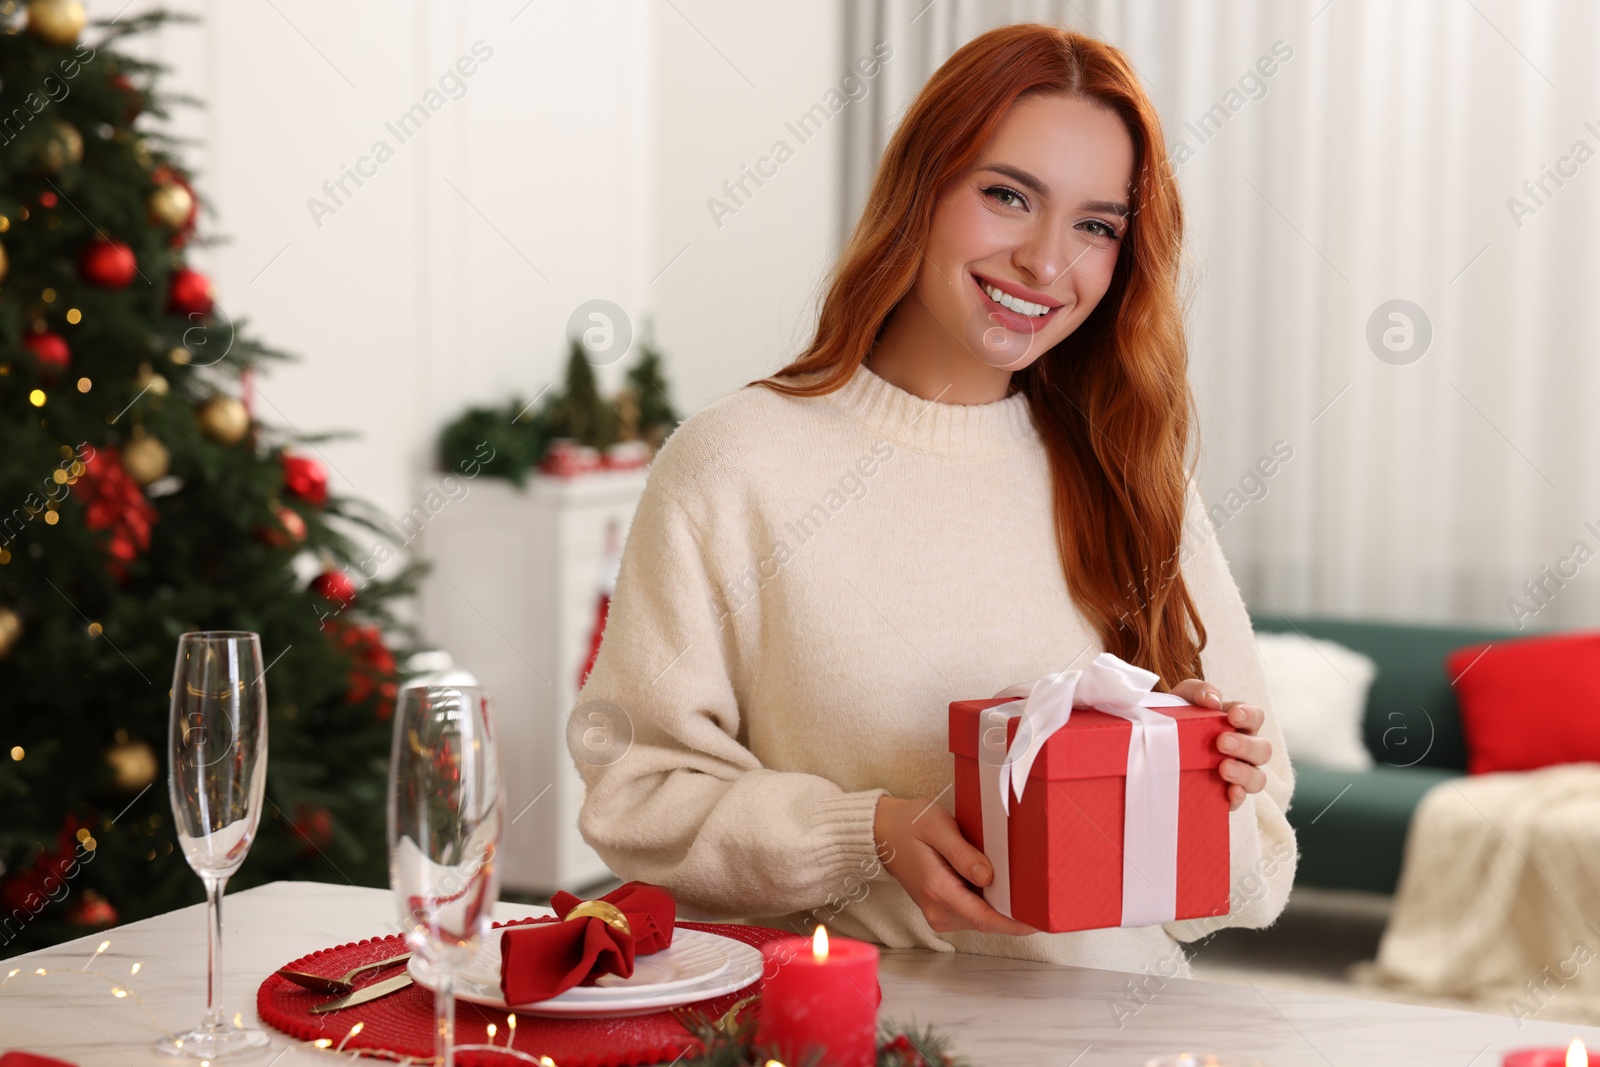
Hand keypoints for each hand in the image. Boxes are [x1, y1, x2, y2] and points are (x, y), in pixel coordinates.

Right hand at [872, 795, 1037, 936]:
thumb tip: (989, 877)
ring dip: (1003, 907)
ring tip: (1023, 885)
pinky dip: (990, 903)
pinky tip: (1000, 885)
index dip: (1015, 923)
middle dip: (1015, 912)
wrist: (883, 832)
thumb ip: (962, 853)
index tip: (1040, 920)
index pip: (985, 919)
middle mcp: (938, 910)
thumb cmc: (910, 824)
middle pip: (987, 921)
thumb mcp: (936, 826)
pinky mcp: (942, 911)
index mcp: (938, 890)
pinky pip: (974, 913)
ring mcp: (939, 914)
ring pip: (982, 919)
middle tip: (1042, 894)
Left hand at [1170, 679, 1270, 811]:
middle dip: (1245, 746)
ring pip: (1258, 778)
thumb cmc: (1175, 717)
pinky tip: (1230, 793)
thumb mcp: (1182, 698)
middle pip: (1263, 750)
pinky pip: (1240, 801)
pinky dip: (1238, 797)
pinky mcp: (1224, 796)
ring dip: (1245, 773)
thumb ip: (1198, 690)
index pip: (1256, 717)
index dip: (1249, 716)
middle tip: (1221, 742)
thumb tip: (1213, 701)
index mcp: (1238, 724)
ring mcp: (1237, 774)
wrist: (1152, 746)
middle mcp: (1244, 750)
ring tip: (1223, 768)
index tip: (1232, 716)